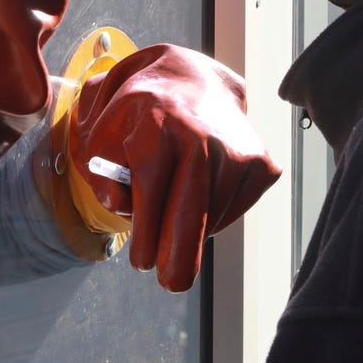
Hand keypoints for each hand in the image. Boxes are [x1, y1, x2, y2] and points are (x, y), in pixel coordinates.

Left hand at [68, 44, 281, 291]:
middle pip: (192, 209)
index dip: (146, 231)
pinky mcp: (262, 162)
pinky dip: (216, 217)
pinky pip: (236, 209)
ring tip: (174, 222)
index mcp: (158, 121)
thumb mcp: (103, 130)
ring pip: (213, 214)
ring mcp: (238, 148)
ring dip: (192, 231)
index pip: (152, 186)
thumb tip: (120, 207)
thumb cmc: (140, 112)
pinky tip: (200, 199)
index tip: (142, 261)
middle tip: (171, 283)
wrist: (193, 79)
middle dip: (179, 254)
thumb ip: (101, 171)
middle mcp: (203, 134)